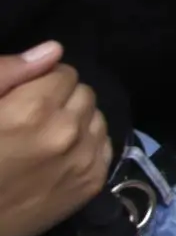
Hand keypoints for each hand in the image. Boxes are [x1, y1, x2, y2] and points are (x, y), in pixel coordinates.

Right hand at [0, 43, 111, 235]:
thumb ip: (9, 74)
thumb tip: (53, 50)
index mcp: (35, 109)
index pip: (64, 72)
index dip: (43, 80)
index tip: (25, 96)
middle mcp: (68, 132)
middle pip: (84, 93)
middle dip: (62, 98)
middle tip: (33, 117)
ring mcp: (84, 160)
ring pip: (97, 118)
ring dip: (78, 120)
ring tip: (46, 136)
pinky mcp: (92, 185)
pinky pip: (105, 146)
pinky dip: (88, 144)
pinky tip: (60, 154)